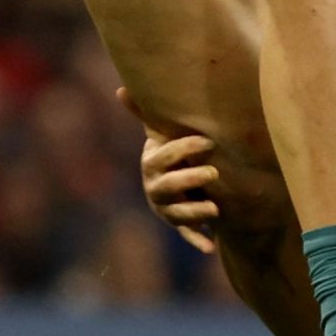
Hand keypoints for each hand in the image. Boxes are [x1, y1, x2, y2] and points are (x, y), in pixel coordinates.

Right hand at [115, 86, 219, 253]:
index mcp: (152, 165)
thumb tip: (121, 87)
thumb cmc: (171, 152)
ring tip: (215, 209)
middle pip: (169, 186)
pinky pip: (188, 235)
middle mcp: (156, 189)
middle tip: (214, 173)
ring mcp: (168, 208)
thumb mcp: (160, 133)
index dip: (183, 149)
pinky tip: (211, 248)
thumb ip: (145, 113)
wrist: (175, 179)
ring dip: (195, 213)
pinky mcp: (181, 224)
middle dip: (190, 179)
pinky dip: (198, 241)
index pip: (164, 157)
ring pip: (178, 214)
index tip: (207, 141)